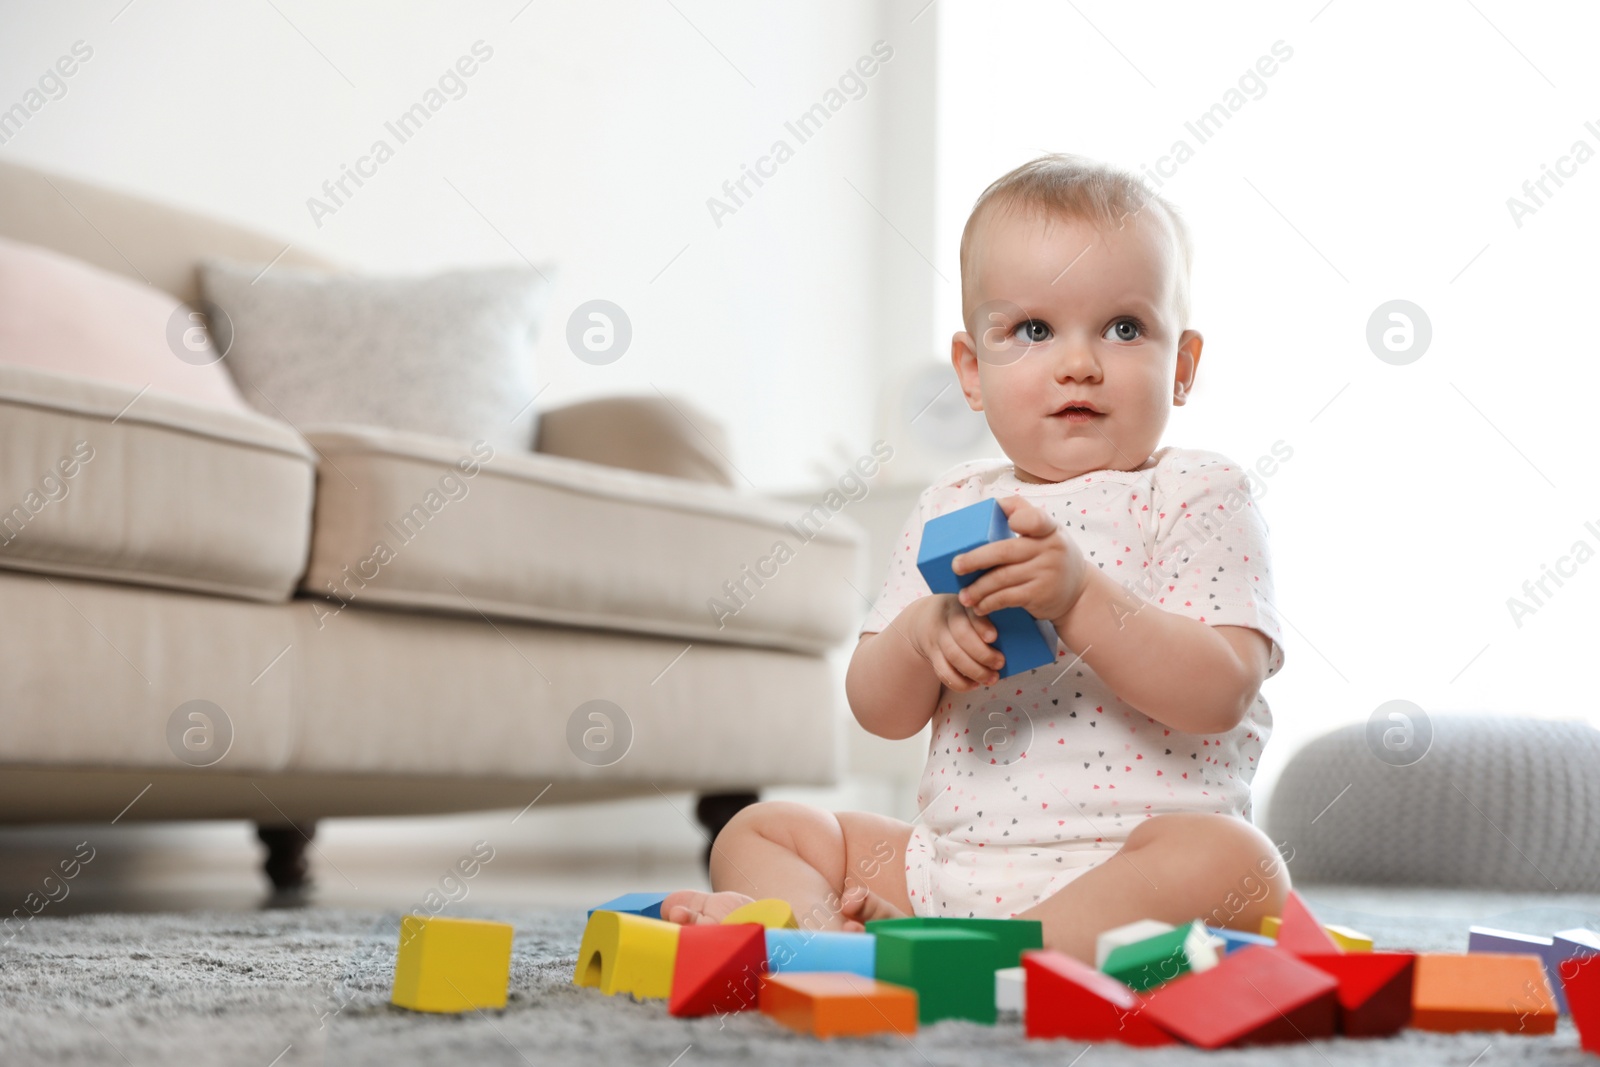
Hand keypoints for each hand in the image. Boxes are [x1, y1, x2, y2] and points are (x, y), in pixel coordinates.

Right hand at [906, 593, 1004, 691]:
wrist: (925, 618)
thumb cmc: (960, 615)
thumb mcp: (971, 608)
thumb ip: (987, 618)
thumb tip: (1012, 638)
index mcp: (961, 604)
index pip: (970, 613)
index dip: (981, 626)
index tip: (993, 637)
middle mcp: (946, 619)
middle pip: (961, 636)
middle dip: (983, 654)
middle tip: (1000, 663)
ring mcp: (937, 638)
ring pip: (953, 655)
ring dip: (975, 671)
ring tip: (992, 678)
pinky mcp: (931, 655)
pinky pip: (943, 672)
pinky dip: (960, 683)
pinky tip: (974, 684)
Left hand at [951, 494, 1089, 625]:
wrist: (1079, 593)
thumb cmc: (1052, 556)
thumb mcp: (1048, 532)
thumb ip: (1026, 515)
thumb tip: (994, 503)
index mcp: (1049, 528)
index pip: (1035, 518)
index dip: (1020, 518)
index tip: (1009, 523)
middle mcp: (1049, 549)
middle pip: (1003, 551)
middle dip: (975, 559)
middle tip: (955, 566)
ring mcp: (1046, 573)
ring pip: (1001, 578)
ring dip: (977, 588)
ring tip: (963, 595)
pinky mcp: (1040, 595)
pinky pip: (1007, 598)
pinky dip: (989, 603)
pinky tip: (979, 606)